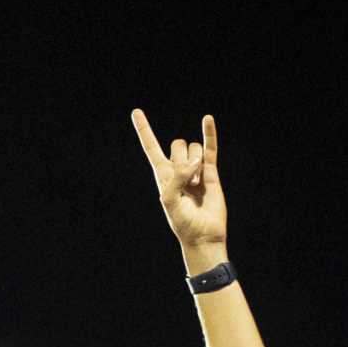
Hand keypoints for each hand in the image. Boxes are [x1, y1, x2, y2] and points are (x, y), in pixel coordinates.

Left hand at [130, 109, 227, 269]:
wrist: (203, 234)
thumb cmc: (182, 221)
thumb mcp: (169, 200)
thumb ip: (177, 177)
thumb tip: (196, 162)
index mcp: (162, 175)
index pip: (151, 147)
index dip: (144, 130)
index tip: (136, 111)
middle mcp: (178, 169)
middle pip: (177, 145)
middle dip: (182, 159)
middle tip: (187, 184)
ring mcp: (195, 169)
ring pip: (193, 149)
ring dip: (196, 165)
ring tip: (197, 185)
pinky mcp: (211, 172)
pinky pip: (210, 149)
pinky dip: (209, 133)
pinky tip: (207, 119)